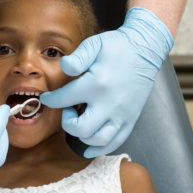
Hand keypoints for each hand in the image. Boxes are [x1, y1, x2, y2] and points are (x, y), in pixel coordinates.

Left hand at [39, 7, 172, 157]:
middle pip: (80, 128)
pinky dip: (100, 149)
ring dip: (82, 135)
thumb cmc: (117, 46)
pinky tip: (89, 146)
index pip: (64, 99)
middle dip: (67, 122)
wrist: (145, 50)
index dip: (51, 100)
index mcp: (96, 84)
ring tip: (80, 120)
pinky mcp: (130, 119)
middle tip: (68, 109)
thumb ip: (77, 57)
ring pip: (97, 140)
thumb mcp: (95, 44)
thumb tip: (64, 66)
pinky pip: (115, 142)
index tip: (47, 98)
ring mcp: (122, 114)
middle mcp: (109, 103)